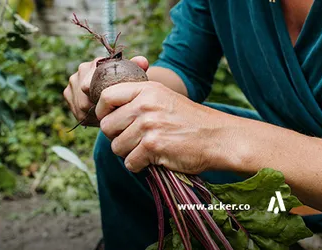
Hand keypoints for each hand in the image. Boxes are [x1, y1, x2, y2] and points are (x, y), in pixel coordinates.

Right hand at [64, 56, 148, 125]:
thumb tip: (142, 61)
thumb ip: (138, 67)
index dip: (98, 98)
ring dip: (92, 114)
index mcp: (96, 63)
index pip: (91, 82)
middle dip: (96, 108)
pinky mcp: (68, 93)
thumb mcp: (132, 77)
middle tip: (110, 116)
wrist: (113, 91)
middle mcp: (82, 70)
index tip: (109, 108)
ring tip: (106, 117)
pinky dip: (86, 116)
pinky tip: (97, 118)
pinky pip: (75, 110)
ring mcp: (73, 81)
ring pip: (79, 105)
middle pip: (83, 95)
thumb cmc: (124, 84)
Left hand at [95, 81, 234, 173]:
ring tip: (147, 149)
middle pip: (107, 126)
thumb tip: (106, 108)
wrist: (218, 138)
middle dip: (116, 137)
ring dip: (128, 153)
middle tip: (133, 140)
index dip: (103, 112)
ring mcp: (149, 125)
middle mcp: (145, 105)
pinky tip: (153, 159)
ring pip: (116, 146)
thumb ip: (138, 98)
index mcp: (146, 89)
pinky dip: (139, 165)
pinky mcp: (153, 146)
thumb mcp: (163, 97)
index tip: (111, 120)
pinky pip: (129, 162)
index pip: (106, 96)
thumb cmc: (189, 120)